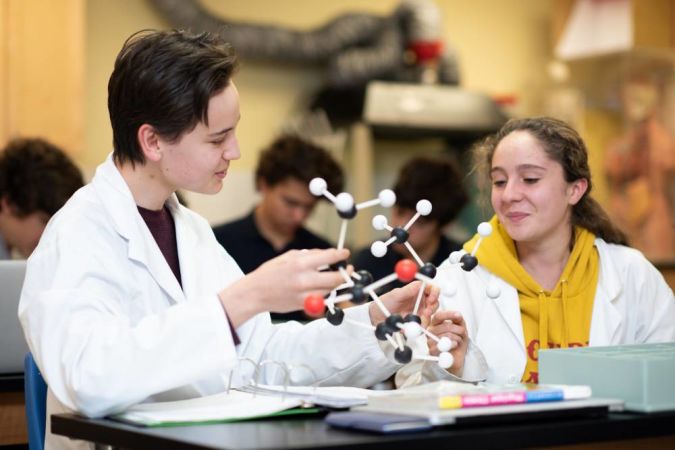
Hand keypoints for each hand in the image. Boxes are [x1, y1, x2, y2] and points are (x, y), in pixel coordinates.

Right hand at [220, 248, 348, 325]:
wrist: (255, 293)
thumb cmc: (271, 273)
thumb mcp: (288, 257)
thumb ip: (309, 255)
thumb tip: (328, 254)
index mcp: (300, 263)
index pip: (329, 257)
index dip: (341, 255)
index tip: (346, 254)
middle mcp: (304, 279)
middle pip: (335, 278)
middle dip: (346, 273)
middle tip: (348, 269)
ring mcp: (304, 294)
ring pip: (331, 290)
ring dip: (336, 284)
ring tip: (334, 278)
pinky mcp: (303, 305)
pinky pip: (322, 299)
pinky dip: (326, 293)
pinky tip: (323, 288)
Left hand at [368, 281, 438, 325]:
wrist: (377, 317)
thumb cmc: (385, 302)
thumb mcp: (395, 295)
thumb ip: (408, 290)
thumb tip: (420, 284)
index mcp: (416, 290)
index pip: (431, 288)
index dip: (434, 292)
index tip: (431, 298)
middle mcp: (420, 300)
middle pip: (435, 301)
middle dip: (433, 307)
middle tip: (427, 312)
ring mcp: (420, 311)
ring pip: (431, 314)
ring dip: (427, 318)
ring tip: (419, 321)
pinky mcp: (417, 322)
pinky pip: (424, 324)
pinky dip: (422, 326)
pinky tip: (414, 327)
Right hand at [427, 310, 467, 375]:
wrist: (457, 357)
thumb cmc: (457, 341)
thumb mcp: (461, 327)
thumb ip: (458, 319)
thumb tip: (458, 315)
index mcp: (435, 323)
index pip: (438, 316)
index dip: (448, 315)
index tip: (459, 316)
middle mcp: (430, 331)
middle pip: (444, 326)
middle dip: (457, 329)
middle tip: (463, 332)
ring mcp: (430, 341)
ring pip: (444, 336)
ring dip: (456, 338)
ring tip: (458, 341)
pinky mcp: (431, 352)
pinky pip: (441, 347)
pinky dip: (451, 345)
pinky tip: (455, 345)